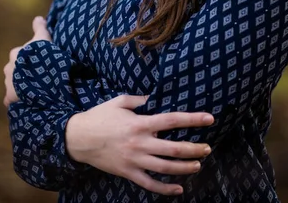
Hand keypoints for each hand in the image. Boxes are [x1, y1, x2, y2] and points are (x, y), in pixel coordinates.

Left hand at [3, 16, 51, 106]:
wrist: (40, 78)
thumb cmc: (42, 55)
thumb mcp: (43, 38)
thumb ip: (40, 28)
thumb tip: (38, 17)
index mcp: (15, 54)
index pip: (20, 55)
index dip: (30, 58)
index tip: (38, 61)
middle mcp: (9, 67)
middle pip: (15, 69)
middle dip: (23, 72)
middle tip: (38, 75)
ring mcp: (8, 83)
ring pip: (13, 84)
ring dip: (21, 85)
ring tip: (35, 89)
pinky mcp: (9, 97)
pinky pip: (11, 99)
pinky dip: (16, 99)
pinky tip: (27, 100)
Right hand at [65, 94, 213, 196]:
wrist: (78, 138)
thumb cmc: (99, 116)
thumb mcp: (119, 101)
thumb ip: (138, 100)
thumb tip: (152, 99)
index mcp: (140, 123)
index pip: (172, 120)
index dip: (193, 119)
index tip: (209, 119)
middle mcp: (141, 143)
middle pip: (174, 148)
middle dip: (194, 149)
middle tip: (208, 149)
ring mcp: (135, 160)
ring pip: (165, 168)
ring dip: (185, 168)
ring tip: (198, 165)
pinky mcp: (128, 173)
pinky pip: (150, 184)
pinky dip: (165, 189)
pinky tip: (178, 189)